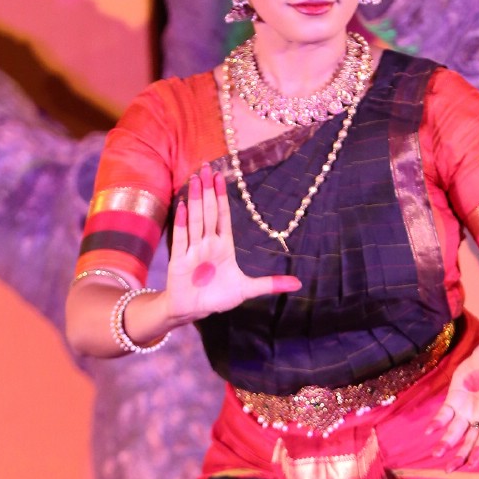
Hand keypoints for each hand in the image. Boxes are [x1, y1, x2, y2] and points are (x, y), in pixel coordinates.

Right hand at [165, 161, 301, 322]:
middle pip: (208, 213)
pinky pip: (180, 239)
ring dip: (195, 200)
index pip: (223, 217)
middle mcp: (207, 244)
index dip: (222, 197)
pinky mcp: (179, 261)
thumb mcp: (247, 289)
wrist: (192, 311)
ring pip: (195, 221)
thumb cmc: (217, 297)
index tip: (221, 177)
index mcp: (223, 246)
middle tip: (206, 167)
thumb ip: (270, 284)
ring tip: (195, 179)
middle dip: (207, 190)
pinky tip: (183, 205)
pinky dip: (181, 222)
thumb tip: (298, 283)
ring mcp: (193, 251)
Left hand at [424, 335, 478, 468]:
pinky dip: (437, 425)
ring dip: (446, 445)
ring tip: (435, 457)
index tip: (474, 462)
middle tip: (450, 470)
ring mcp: (467, 409)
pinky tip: (428, 433)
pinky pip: (444, 416)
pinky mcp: (454, 402)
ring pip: (457, 433)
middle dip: (461, 455)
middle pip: (471, 438)